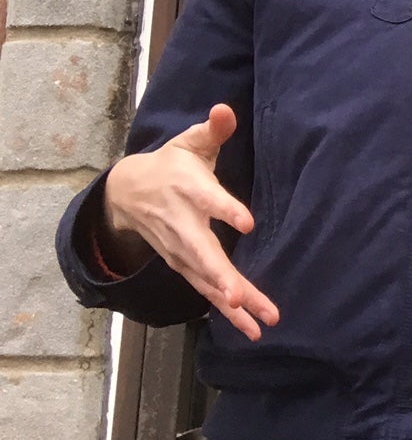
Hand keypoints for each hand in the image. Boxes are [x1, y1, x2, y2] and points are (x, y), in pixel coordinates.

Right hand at [100, 104, 279, 341]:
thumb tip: (225, 110)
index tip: (247, 222)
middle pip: (202, 253)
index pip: (208, 200)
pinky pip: (207, 291)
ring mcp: (181, 250)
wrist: (126, 194)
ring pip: (206, 280)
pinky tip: (251, 329)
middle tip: (237, 297)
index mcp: (188, 190)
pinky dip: (227, 312)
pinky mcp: (185, 266)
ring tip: (257, 324)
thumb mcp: (190, 143)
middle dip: (220, 276)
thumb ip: (212, 130)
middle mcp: (183, 225)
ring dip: (231, 304)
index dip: (226, 210)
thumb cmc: (171, 166)